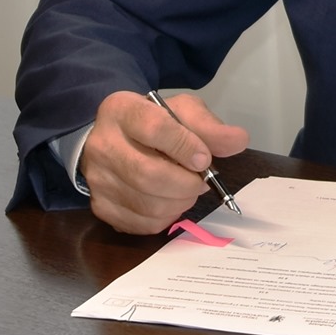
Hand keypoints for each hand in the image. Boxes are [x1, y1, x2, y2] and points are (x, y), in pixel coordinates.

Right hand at [82, 90, 249, 234]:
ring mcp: (97, 179)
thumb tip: (239, 141)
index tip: (205, 158)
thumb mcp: (182, 112)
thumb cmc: (154, 124)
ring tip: (187, 190)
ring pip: (147, 203)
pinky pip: (141, 223)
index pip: (154, 129)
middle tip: (201, 181)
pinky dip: (166, 218)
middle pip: (149, 174)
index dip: (185, 146)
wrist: (115, 141)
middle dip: (187, 183)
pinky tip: (170, 202)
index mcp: (122, 111)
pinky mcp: (100, 206)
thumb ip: (209, 126)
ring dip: (180, 202)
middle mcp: (101, 145)